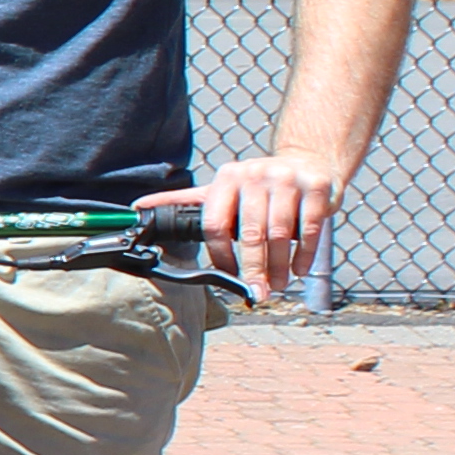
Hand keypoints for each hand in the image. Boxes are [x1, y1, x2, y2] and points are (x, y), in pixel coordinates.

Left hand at [198, 151, 344, 299]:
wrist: (308, 161)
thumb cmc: (259, 184)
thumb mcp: (223, 188)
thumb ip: (186, 200)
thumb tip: (139, 207)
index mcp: (226, 179)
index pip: (216, 224)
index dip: (220, 255)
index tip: (228, 276)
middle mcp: (254, 175)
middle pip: (250, 233)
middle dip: (252, 269)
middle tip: (256, 292)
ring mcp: (287, 179)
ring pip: (279, 234)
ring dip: (278, 266)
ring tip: (277, 284)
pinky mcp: (316, 187)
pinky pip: (309, 228)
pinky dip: (304, 254)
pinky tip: (299, 269)